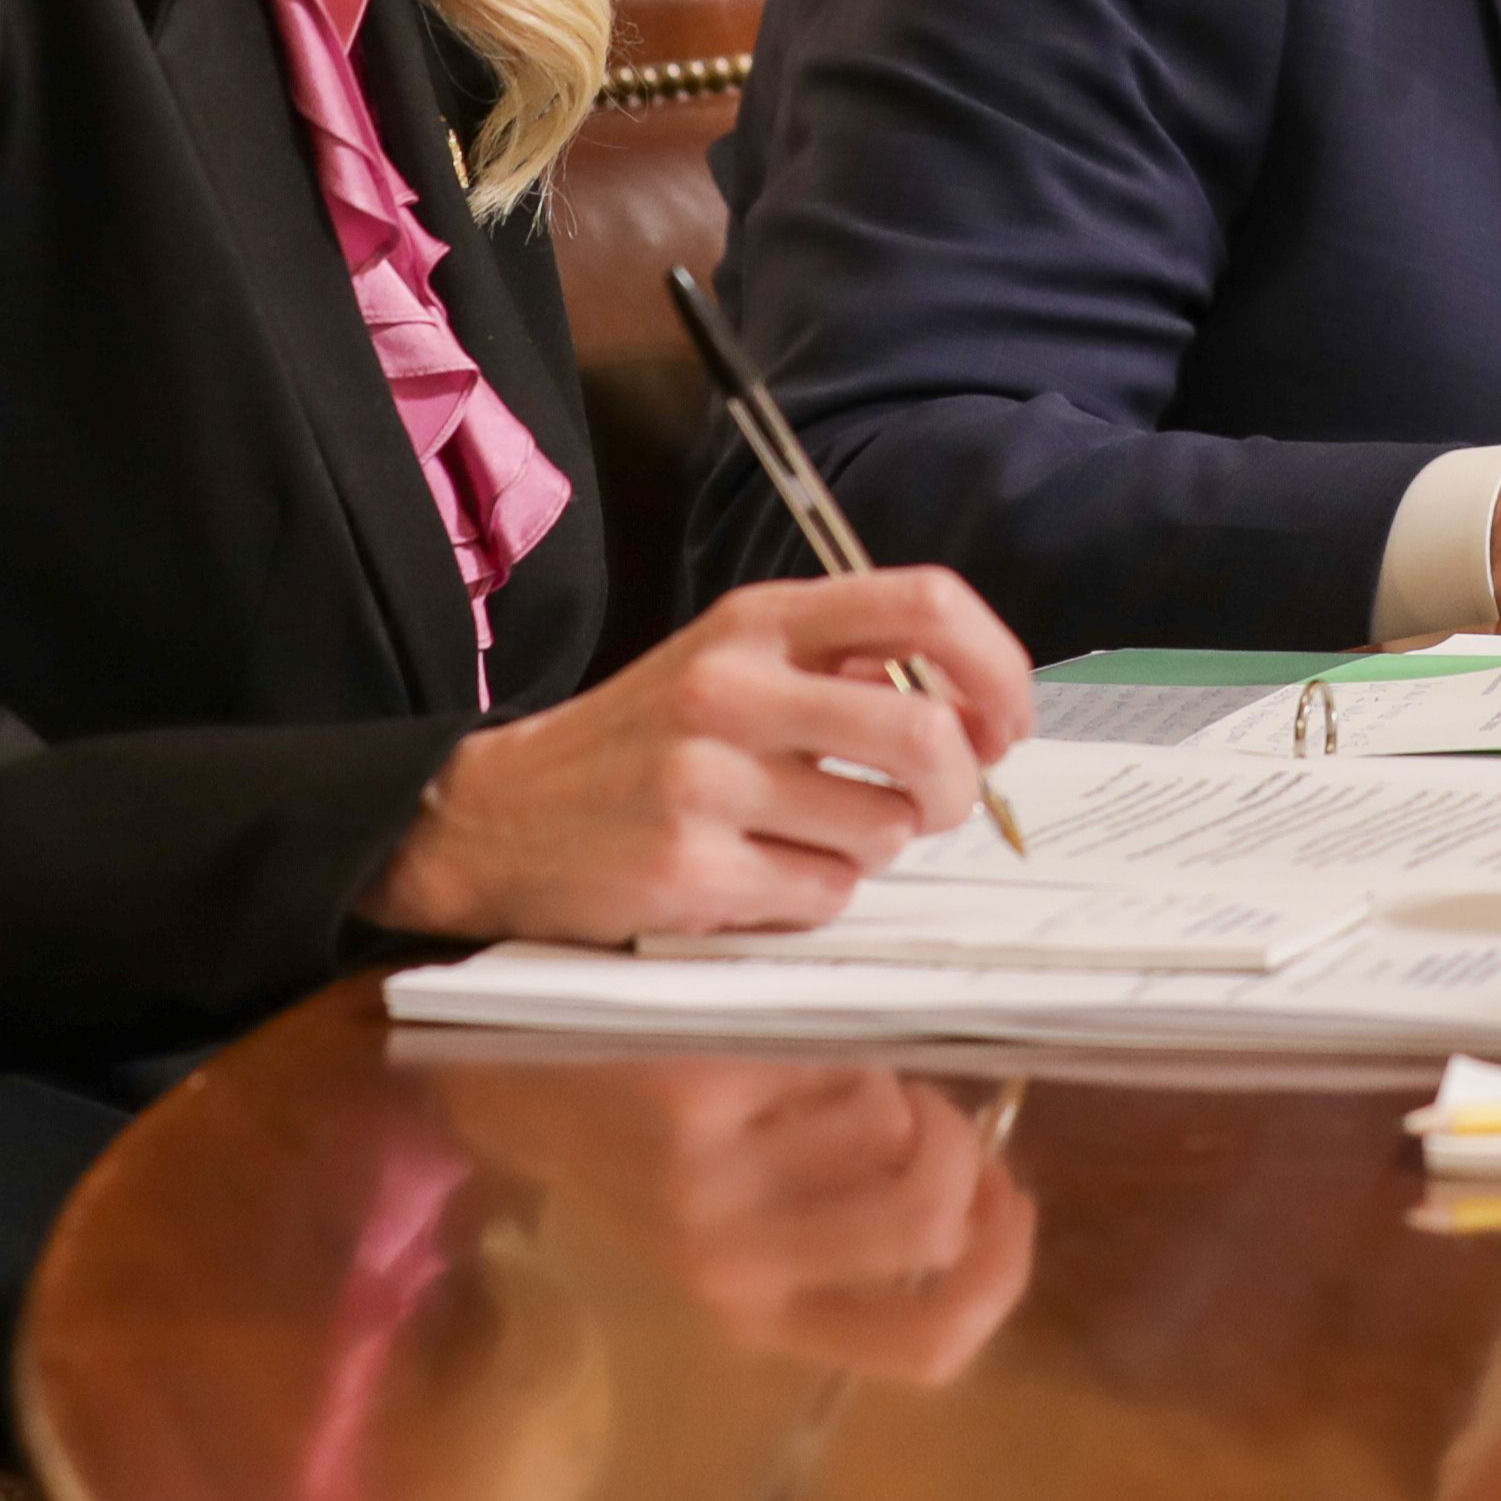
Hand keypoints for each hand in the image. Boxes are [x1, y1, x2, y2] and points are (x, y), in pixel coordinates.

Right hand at [362, 567, 1035, 944]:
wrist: (496, 814)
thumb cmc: (643, 743)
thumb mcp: (732, 664)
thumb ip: (842, 666)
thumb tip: (971, 706)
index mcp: (758, 621)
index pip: (925, 604)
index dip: (996, 667)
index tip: (1005, 723)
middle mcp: (734, 687)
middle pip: (925, 735)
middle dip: (957, 788)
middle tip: (935, 806)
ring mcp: (706, 779)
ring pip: (883, 829)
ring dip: (872, 848)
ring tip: (811, 837)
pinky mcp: (688, 867)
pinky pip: (822, 894)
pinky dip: (814, 896)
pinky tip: (759, 876)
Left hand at [423, 1059, 1036, 1380]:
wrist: (519, 1073)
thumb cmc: (654, 1145)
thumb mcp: (747, 1224)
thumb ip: (854, 1233)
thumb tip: (982, 1205)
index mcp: (758, 1315)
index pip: (926, 1347)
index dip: (999, 1274)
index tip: (1010, 1200)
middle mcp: (737, 1266)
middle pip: (929, 1218)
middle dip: (956, 1149)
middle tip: (920, 1109)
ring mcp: (713, 1181)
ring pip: (891, 1129)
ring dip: (886, 1083)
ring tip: (819, 1071)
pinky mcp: (702, 1092)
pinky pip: (842, 1059)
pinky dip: (839, 1036)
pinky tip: (780, 1036)